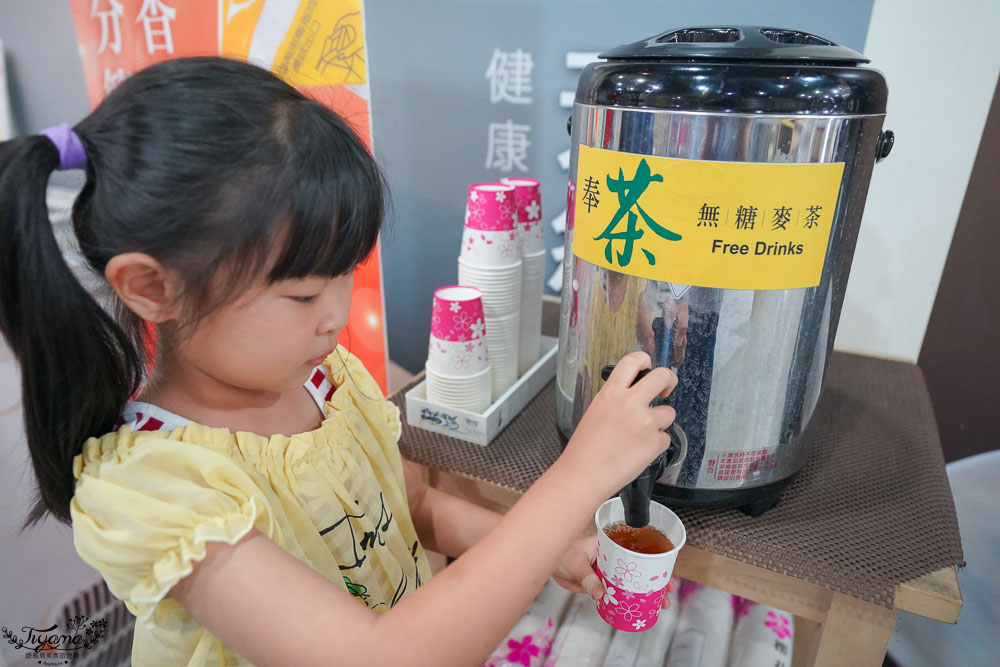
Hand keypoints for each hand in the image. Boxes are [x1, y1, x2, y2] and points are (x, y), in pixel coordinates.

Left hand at [551, 536, 674, 609]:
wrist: (546, 560)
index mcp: (609, 545)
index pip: (635, 551)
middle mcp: (611, 558)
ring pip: (630, 581)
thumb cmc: (560, 551)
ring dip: (644, 592)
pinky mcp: (600, 583)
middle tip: (666, 592)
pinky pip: (617, 592)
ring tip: (658, 603)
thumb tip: (600, 594)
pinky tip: (637, 607)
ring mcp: (607, 571)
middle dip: (654, 580)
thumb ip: (588, 578)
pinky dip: (627, 599)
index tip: (664, 571)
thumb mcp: (576, 563)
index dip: (652, 561)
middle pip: (638, 568)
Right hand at [560, 351, 677, 498]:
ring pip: (669, 411)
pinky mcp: (655, 442)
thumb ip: (615, 399)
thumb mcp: (596, 411)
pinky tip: (640, 451)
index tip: (648, 367)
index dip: (645, 360)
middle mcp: (630, 403)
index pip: (633, 361)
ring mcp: (645, 422)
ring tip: (642, 435)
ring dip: (661, 421)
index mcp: (611, 393)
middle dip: (670, 380)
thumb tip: (634, 395)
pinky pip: (666, 438)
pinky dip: (656, 445)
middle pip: (663, 376)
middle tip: (667, 389)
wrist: (584, 475)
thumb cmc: (585, 449)